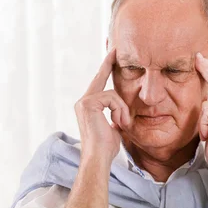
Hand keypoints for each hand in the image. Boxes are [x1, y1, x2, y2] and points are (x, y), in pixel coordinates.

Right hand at [74, 48, 130, 164]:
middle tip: (116, 48)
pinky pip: (113, 99)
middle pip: (100, 77)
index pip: (99, 83)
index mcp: (89, 106)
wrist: (98, 158)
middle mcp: (83, 101)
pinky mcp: (88, 104)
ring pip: (113, 94)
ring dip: (123, 110)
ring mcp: (84, 101)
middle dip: (108, 63)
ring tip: (122, 124)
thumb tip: (122, 114)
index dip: (105, 69)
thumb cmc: (106, 149)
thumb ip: (116, 116)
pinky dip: (120, 111)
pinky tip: (118, 123)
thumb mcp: (114, 129)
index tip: (112, 56)